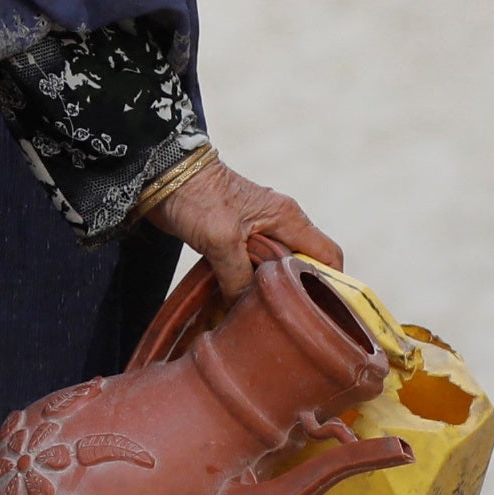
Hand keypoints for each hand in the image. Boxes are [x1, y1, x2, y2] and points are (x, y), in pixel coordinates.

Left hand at [143, 151, 345, 298]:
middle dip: (296, 292)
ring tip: (259, 316)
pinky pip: (250, 266)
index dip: (333, 283)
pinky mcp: (234, 237)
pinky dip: (245, 284)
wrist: (160, 175)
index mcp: (288, 218)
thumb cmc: (196, 196)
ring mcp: (257, 230)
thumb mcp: (221, 241)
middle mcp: (279, 224)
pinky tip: (235, 302)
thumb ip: (238, 276)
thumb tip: (245, 308)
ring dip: (267, 290)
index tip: (324, 311)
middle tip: (285, 319)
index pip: (328, 253)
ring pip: (275, 268)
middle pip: (303, 265)